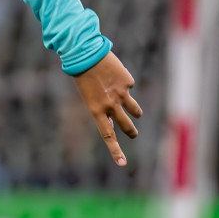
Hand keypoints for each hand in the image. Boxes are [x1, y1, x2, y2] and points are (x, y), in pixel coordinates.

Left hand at [73, 51, 141, 166]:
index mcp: (96, 110)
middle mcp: (110, 105)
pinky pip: (129, 88)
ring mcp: (121, 94)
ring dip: (135, 112)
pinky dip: (124, 84)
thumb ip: (102, 108)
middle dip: (131, 132)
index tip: (122, 163)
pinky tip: (115, 75)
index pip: (107, 135)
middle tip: (133, 134)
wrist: (86, 54)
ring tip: (133, 112)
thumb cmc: (83, 76)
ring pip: (135, 111)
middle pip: (126, 126)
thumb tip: (115, 119)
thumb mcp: (89, 96)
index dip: (115, 150)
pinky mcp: (128, 83)